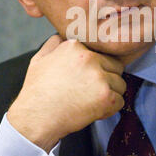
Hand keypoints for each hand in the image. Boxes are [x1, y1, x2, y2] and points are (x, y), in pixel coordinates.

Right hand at [7, 35, 125, 151]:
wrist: (35, 119)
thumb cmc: (36, 91)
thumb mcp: (39, 59)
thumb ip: (54, 44)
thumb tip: (62, 36)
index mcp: (75, 46)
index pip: (101, 54)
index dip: (96, 69)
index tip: (84, 80)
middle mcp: (89, 58)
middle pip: (115, 67)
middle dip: (107, 80)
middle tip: (89, 92)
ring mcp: (99, 77)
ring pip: (120, 84)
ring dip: (110, 94)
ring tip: (90, 101)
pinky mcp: (106, 96)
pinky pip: (120, 101)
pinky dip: (110, 109)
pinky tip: (93, 111)